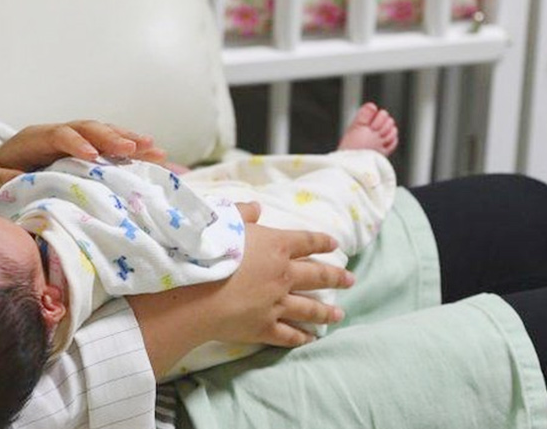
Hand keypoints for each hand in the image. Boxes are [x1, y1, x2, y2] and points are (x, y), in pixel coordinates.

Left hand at [0, 120, 168, 188]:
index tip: (92, 156)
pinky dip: (132, 149)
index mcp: (37, 137)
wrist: (3, 160)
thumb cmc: (0, 170)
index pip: (60, 135)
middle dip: (112, 138)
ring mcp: (77, 138)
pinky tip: (154, 155)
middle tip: (134, 150)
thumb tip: (19, 183)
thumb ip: (4, 179)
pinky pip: (112, 145)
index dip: (76, 143)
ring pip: (105, 133)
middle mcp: (61, 132)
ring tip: (155, 149)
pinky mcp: (89, 148)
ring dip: (130, 140)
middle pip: (89, 129)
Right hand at [128, 202, 353, 377]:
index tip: (335, 244)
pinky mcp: (264, 327)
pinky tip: (311, 339)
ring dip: (325, 311)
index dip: (321, 241)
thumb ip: (243, 213)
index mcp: (276, 245)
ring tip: (339, 314)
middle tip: (351, 280)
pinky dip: (301, 337)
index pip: (306, 241)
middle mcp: (283, 275)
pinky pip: (288, 334)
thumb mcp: (224, 220)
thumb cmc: (209, 250)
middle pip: (316, 275)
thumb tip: (257, 207)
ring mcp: (276, 304)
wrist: (195, 289)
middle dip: (336, 277)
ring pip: (308, 308)